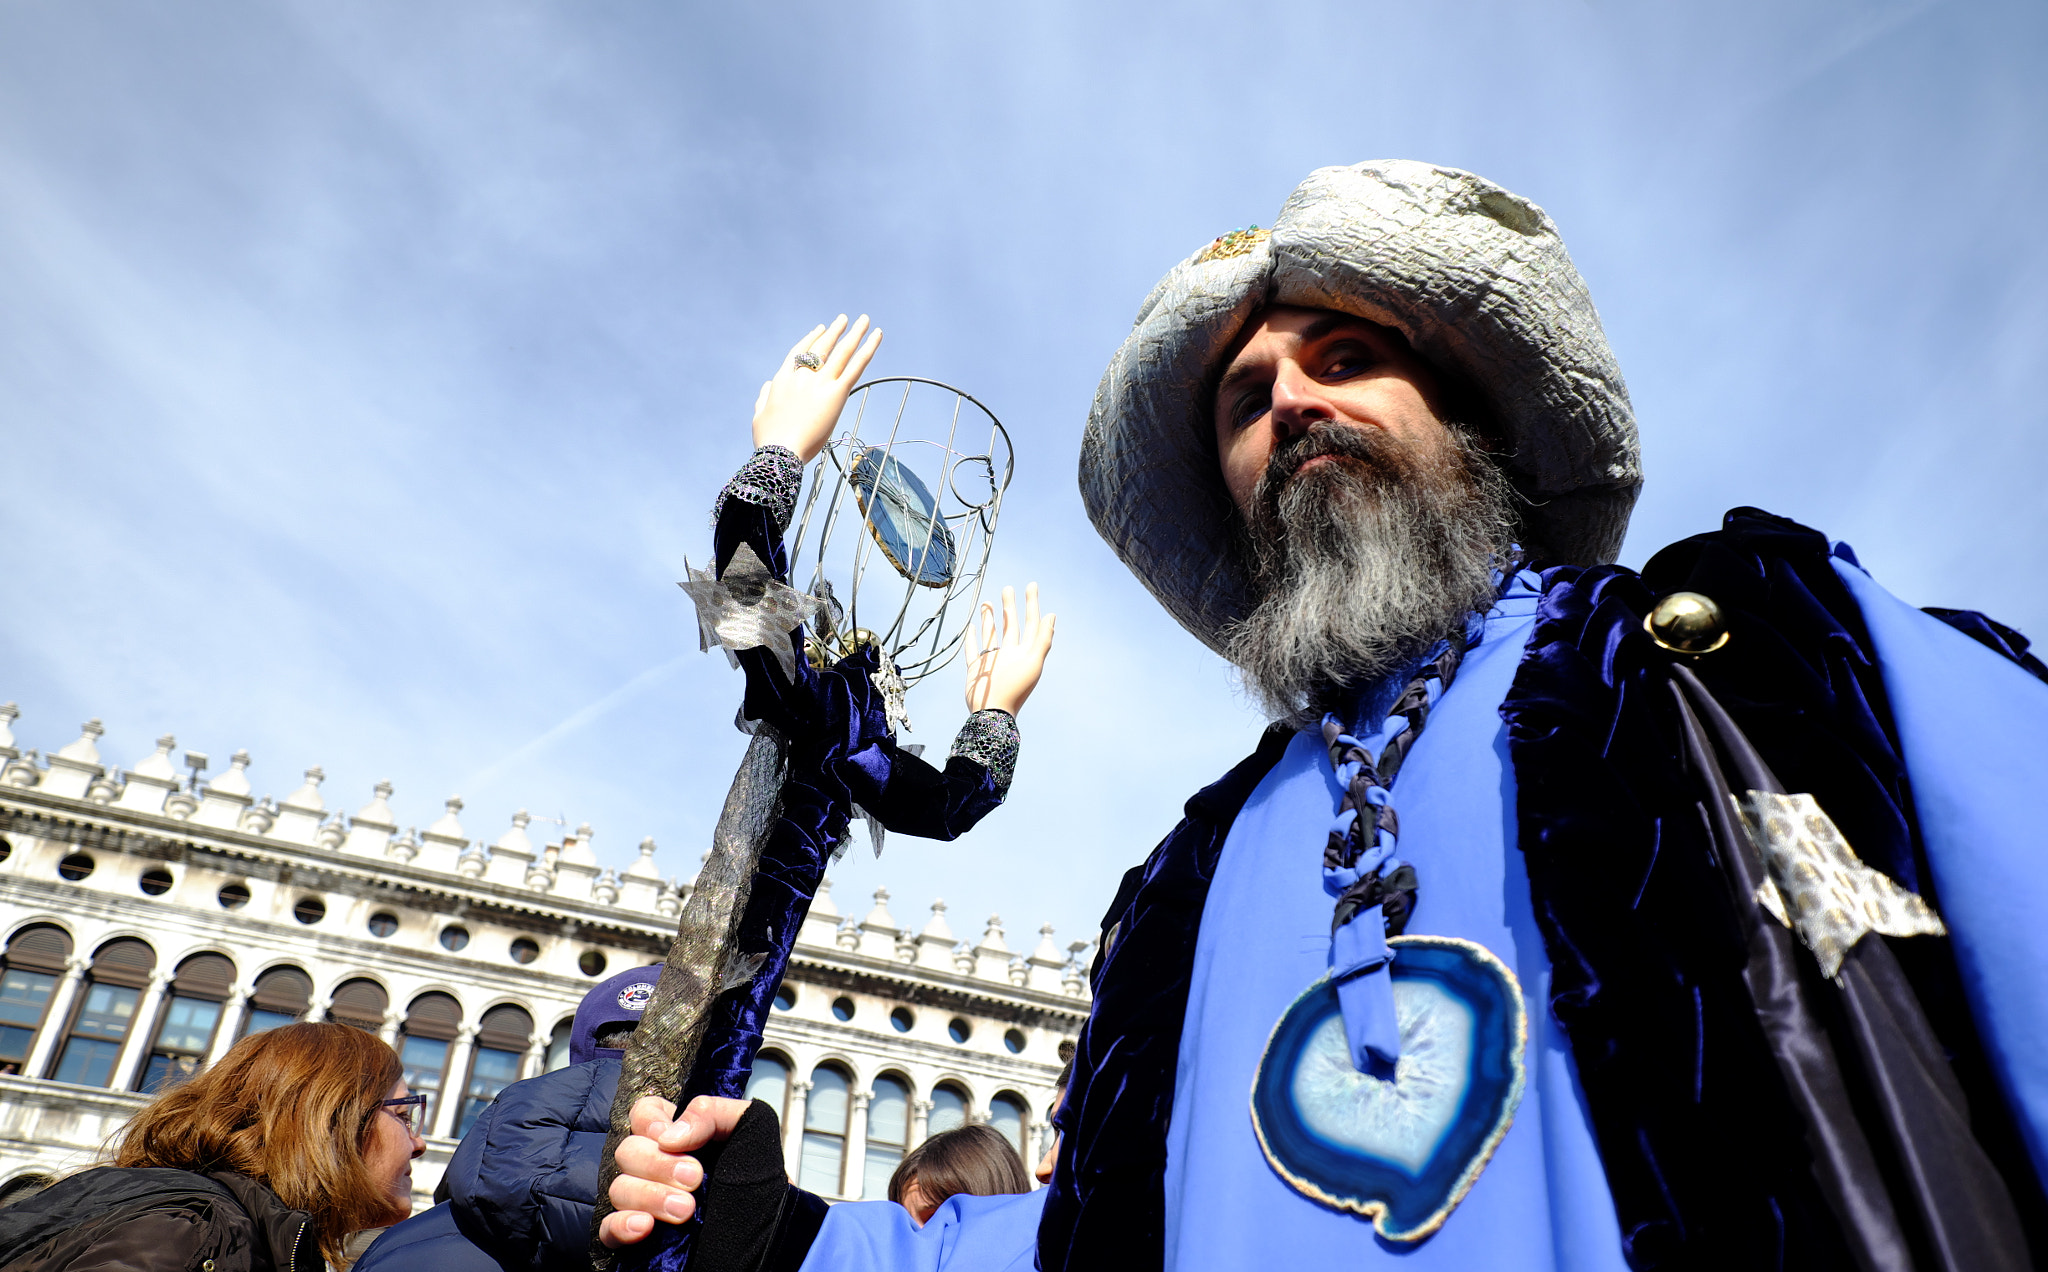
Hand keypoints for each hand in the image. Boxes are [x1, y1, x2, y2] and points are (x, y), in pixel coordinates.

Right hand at [597, 1094, 752, 1247]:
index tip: (669, 1137)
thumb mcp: (751, 1129)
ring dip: (649, 1196)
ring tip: (685, 1210)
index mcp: (680, 1138)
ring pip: (619, 1188)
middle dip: (658, 1163)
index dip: (649, 1119)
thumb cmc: (760, 1182)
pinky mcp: (638, 1236)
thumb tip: (673, 1132)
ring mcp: (645, 1201)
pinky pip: (608, 1228)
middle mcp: (657, 1167)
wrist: (770, 1233)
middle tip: (694, 1178)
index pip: (643, 1114)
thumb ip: (714, 1112)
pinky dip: (621, 1225)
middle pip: (628, 1150)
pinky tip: (644, 1226)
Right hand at [751, 315, 882, 461]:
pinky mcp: (837, 394)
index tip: (820, 329)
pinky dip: (868, 349)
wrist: (780, 451)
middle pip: (822, 347)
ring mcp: (820, 383)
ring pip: (842, 351)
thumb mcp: (759, 414)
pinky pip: (856, 367)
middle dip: (834, 331)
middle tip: (843, 319)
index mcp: (783, 378)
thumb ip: (763, 397)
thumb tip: (767, 385)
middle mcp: (803, 376)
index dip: (811, 338)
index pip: (799, 351)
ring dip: (854, 333)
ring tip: (864, 321)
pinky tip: (876, 336)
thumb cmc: (769, 438)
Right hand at [965, 584, 1055, 716]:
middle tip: (1009, 588)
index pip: (1031, 623)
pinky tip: (972, 626)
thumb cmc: (1014, 688)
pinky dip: (973, 638)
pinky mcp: (976, 668)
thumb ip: (1042, 638)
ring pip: (992, 634)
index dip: (1033, 605)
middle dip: (1011, 606)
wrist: (991, 712)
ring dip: (991, 619)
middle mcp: (1009, 654)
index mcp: (1025, 652)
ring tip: (988, 602)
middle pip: (1011, 625)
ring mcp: (992, 660)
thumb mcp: (1033, 661)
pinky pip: (973, 649)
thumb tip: (1051, 615)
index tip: (1031, 586)